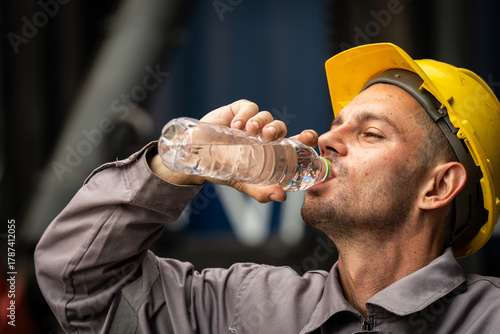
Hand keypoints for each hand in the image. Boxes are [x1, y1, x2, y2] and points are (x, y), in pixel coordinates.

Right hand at [150, 99, 318, 202]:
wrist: (195, 156)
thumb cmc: (223, 168)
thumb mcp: (243, 182)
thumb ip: (261, 191)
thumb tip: (281, 197)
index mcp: (272, 151)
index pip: (294, 142)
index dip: (305, 138)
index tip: (310, 137)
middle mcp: (264, 135)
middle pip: (281, 127)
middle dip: (278, 129)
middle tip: (269, 136)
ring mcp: (252, 122)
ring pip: (266, 116)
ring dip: (260, 122)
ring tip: (247, 131)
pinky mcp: (238, 110)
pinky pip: (249, 107)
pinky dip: (245, 114)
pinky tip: (235, 125)